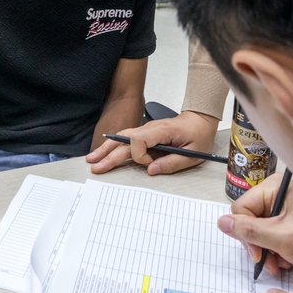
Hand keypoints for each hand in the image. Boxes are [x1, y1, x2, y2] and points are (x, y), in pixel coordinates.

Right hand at [86, 111, 217, 174]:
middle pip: (123, 140)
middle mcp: (149, 128)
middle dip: (108, 155)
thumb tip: (151, 171)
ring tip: (93, 159)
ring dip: (106, 149)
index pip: (139, 141)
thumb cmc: (198, 136)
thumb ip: (172, 163)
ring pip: (120, 138)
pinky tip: (103, 151)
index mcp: (162, 131)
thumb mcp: (193, 154)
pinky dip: (112, 145)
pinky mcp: (144, 134)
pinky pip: (125, 138)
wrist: (199, 120)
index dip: (140, 156)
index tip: (150, 164)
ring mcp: (145, 130)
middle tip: (96, 167)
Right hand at [217, 174, 292, 280]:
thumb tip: (222, 222)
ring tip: (278, 262)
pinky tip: (283, 260)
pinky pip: (265, 237)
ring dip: (264, 251)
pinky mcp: (283, 223)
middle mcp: (274, 196)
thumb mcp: (282, 238)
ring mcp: (279, 210)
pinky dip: (271, 251)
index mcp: (273, 188)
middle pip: (246, 221)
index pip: (241, 209)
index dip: (245, 232)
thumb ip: (249, 230)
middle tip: (266, 260)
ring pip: (255, 232)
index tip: (257, 252)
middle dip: (256, 244)